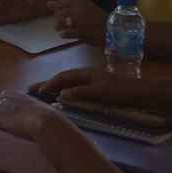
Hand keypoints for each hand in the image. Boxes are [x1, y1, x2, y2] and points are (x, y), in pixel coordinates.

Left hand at [0, 91, 72, 141]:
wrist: (46, 123)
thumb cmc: (52, 119)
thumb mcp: (50, 111)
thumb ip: (48, 111)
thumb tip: (55, 112)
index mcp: (26, 99)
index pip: (12, 95)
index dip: (5, 96)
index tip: (1, 96)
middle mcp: (14, 102)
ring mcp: (7, 109)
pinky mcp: (1, 119)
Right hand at [30, 66, 147, 107]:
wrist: (141, 94)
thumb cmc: (121, 92)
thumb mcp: (100, 92)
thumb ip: (81, 93)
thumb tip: (60, 94)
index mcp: (87, 73)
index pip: (63, 76)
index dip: (50, 83)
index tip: (38, 91)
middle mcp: (87, 76)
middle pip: (63, 79)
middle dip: (47, 83)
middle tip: (30, 89)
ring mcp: (91, 83)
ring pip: (68, 85)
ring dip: (55, 88)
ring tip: (41, 94)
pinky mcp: (96, 90)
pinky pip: (75, 90)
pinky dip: (65, 93)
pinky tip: (61, 99)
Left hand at [47, 0, 106, 45]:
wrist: (112, 31)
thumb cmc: (97, 19)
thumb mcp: (85, 8)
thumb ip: (67, 5)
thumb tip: (48, 4)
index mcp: (81, 2)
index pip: (61, 3)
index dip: (57, 10)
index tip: (61, 15)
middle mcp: (80, 10)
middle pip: (58, 13)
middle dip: (57, 20)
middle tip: (62, 24)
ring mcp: (81, 21)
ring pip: (59, 23)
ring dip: (59, 27)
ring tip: (64, 29)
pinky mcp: (81, 33)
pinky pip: (64, 33)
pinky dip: (63, 34)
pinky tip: (69, 34)